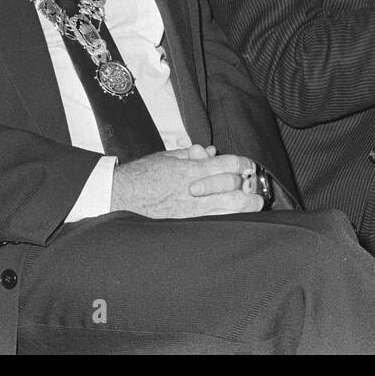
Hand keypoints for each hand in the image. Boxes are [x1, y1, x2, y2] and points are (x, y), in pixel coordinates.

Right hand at [112, 148, 262, 217]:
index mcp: (190, 169)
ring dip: (247, 205)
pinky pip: (216, 222)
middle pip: (233, 185)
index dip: (243, 164)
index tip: (247, 166)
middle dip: (247, 184)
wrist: (119, 197)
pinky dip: (230, 218)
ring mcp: (193, 210)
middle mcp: (195, 189)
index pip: (228, 164)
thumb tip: (210, 151)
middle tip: (252, 185)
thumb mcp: (166, 157)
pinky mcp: (188, 224)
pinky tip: (237, 217)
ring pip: (231, 208)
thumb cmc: (141, 176)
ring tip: (255, 203)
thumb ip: (190, 154)